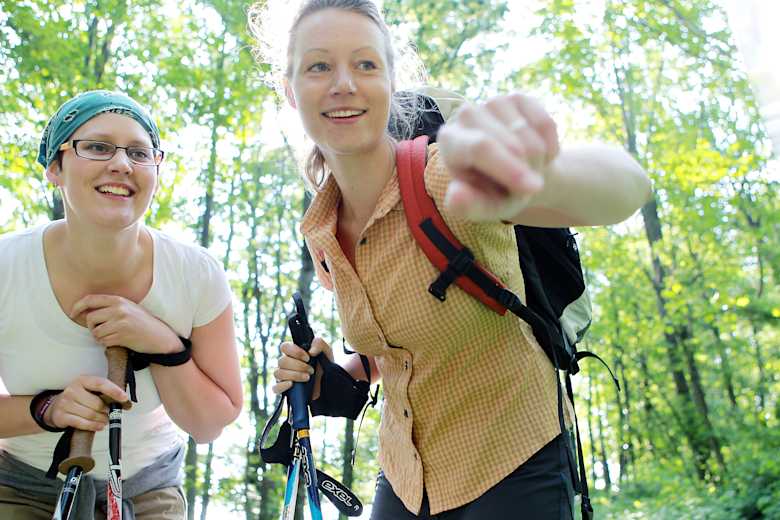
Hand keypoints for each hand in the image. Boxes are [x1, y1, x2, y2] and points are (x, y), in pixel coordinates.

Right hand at [45, 375, 128, 430]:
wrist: (56, 406)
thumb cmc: (79, 397)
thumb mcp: (90, 391)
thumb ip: (106, 394)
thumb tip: (127, 404)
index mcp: (82, 380)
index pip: (100, 384)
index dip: (114, 391)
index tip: (124, 398)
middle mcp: (72, 390)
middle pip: (97, 403)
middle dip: (107, 411)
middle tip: (112, 414)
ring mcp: (65, 403)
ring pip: (90, 414)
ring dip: (102, 419)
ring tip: (106, 420)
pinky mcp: (61, 416)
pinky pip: (82, 423)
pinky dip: (94, 426)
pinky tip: (99, 426)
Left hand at [70, 294, 181, 354]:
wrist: (160, 337)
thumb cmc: (143, 323)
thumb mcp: (129, 308)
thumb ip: (111, 306)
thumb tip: (85, 310)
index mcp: (119, 300)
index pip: (90, 299)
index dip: (77, 307)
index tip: (73, 314)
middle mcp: (119, 309)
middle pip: (90, 318)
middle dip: (91, 327)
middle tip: (99, 330)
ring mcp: (120, 323)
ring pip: (96, 332)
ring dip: (100, 337)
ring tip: (111, 336)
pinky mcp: (122, 336)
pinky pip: (103, 341)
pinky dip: (106, 343)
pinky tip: (117, 341)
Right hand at [272, 337, 332, 395]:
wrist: (327, 384)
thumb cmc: (324, 366)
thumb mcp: (326, 352)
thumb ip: (319, 344)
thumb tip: (311, 351)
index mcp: (293, 353)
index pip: (284, 347)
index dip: (295, 351)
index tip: (308, 358)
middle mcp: (286, 364)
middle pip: (282, 361)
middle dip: (299, 366)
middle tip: (311, 370)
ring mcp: (283, 377)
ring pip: (278, 373)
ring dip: (294, 375)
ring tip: (307, 378)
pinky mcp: (284, 389)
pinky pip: (275, 388)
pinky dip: (282, 385)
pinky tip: (292, 384)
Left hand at [436, 92, 559, 221]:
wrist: (517, 175)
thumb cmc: (495, 194)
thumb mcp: (483, 208)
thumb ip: (468, 206)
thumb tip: (456, 196)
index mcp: (450, 141)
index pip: (480, 147)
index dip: (509, 168)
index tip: (533, 188)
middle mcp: (466, 115)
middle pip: (510, 142)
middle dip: (527, 169)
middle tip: (529, 188)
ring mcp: (492, 102)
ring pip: (528, 132)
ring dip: (538, 159)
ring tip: (529, 170)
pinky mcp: (517, 98)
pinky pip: (545, 123)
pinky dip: (550, 145)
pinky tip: (540, 154)